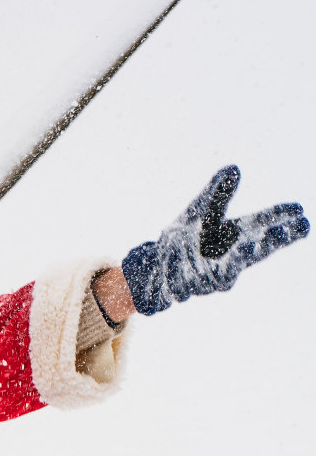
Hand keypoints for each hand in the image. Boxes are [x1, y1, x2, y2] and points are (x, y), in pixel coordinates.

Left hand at [122, 165, 307, 315]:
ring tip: (253, 242)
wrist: (155, 267)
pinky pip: (203, 280)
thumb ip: (218, 192)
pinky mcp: (197, 286)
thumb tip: (234, 168)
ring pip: (233, 268)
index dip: (281, 218)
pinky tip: (202, 266)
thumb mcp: (200, 209)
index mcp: (236, 235)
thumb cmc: (184, 238)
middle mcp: (231, 257)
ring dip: (242, 255)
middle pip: (259, 250)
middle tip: (297, 228)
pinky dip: (208, 271)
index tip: (300, 211)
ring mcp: (215, 275)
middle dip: (277, 240)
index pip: (263, 224)